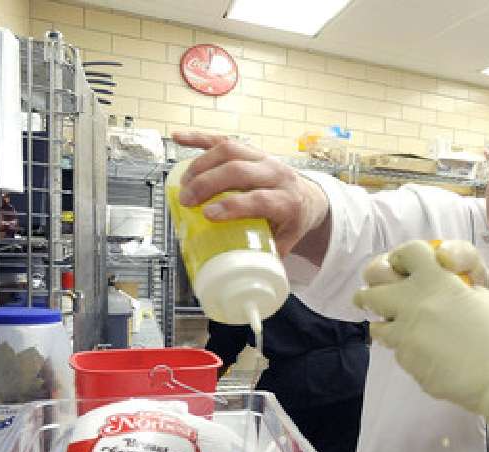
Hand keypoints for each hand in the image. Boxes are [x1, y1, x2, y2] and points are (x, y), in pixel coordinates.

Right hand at [170, 132, 329, 255]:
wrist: (309, 196)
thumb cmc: (293, 220)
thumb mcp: (287, 241)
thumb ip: (267, 255)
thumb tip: (243, 275)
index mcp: (288, 200)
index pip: (259, 199)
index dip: (232, 205)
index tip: (208, 215)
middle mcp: (277, 174)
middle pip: (239, 171)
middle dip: (209, 184)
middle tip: (187, 201)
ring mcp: (262, 158)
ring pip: (230, 150)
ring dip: (202, 164)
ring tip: (184, 184)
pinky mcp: (249, 149)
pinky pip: (223, 139)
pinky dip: (198, 138)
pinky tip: (178, 138)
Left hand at [353, 241, 488, 447]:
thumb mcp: (483, 295)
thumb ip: (454, 286)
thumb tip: (440, 290)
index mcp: (436, 280)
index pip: (406, 254)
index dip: (402, 258)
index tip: (402, 266)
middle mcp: (414, 302)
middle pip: (373, 290)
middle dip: (371, 294)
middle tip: (378, 300)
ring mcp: (406, 334)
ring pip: (377, 326)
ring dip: (387, 326)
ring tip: (402, 331)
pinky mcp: (406, 361)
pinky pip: (398, 352)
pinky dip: (407, 351)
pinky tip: (427, 355)